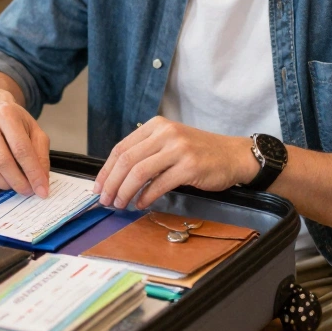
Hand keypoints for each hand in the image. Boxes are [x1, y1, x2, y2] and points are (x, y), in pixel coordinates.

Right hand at [0, 90, 50, 196]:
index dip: (32, 172)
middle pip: (1, 160)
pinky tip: (0, 180)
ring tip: (14, 185)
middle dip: (18, 181)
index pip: (21, 149)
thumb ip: (40, 154)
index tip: (41, 190)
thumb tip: (40, 182)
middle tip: (28, 191)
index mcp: (6, 113)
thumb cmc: (14, 121)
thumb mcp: (34, 130)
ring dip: (3, 184)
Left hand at [93, 117, 253, 208]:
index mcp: (156, 126)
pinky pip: (159, 184)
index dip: (106, 170)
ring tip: (120, 204)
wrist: (233, 155)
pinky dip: (146, 197)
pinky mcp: (189, 166)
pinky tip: (141, 204)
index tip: (98, 186)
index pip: (121, 148)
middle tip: (105, 200)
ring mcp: (178, 149)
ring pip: (139, 172)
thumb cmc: (199, 152)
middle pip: (126, 160)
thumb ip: (146, 153)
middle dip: (111, 183)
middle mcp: (166, 133)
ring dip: (125, 192)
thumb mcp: (170, 143)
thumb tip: (116, 177)